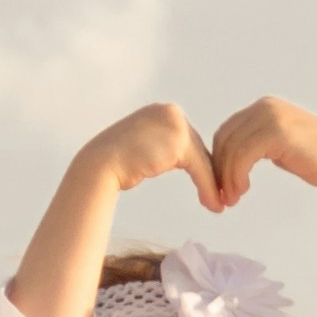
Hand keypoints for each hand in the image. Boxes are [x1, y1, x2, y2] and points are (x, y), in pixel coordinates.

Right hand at [71, 100, 214, 204]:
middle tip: (217, 197)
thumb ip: (159, 147)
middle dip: (209, 174)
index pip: (187, 139)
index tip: (207, 184)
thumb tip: (177, 158)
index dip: (199, 165)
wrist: (99, 165)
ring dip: (211, 184)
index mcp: (161, 111)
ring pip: (202, 158)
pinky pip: (201, 168)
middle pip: (197, 148)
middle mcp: (170, 111)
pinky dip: (207, 187)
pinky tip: (212, 204)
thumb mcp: (142, 146)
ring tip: (217, 205)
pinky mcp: (179, 142)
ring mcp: (175, 124)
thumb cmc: (114, 163)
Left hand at [207, 90, 316, 209]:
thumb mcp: (275, 145)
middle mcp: (264, 107)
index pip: (226, 132)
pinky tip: (243, 190)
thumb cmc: (309, 160)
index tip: (220, 186)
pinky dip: (237, 175)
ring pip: (232, 149)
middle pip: (224, 139)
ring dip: (227, 177)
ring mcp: (270, 116)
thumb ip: (253, 143)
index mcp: (262, 107)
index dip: (218, 161)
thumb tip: (224, 157)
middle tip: (222, 197)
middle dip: (219, 170)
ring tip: (232, 198)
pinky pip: (243, 155)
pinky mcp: (277, 132)